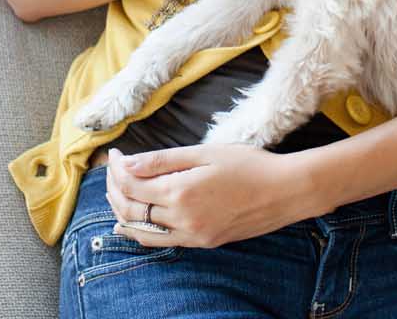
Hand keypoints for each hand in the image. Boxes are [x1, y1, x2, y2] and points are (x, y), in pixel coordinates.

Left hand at [102, 144, 320, 247]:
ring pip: (142, 230)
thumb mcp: (204, 153)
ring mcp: (192, 235)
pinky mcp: (203, 242)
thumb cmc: (248, 165)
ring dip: (123, 212)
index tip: (114, 154)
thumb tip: (127, 164)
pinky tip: (133, 223)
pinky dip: (141, 232)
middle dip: (114, 189)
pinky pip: (161, 241)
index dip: (117, 169)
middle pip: (132, 209)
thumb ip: (162, 160)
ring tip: (114, 194)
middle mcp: (182, 220)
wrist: (284, 191)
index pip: (132, 184)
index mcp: (180, 193)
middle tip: (112, 170)